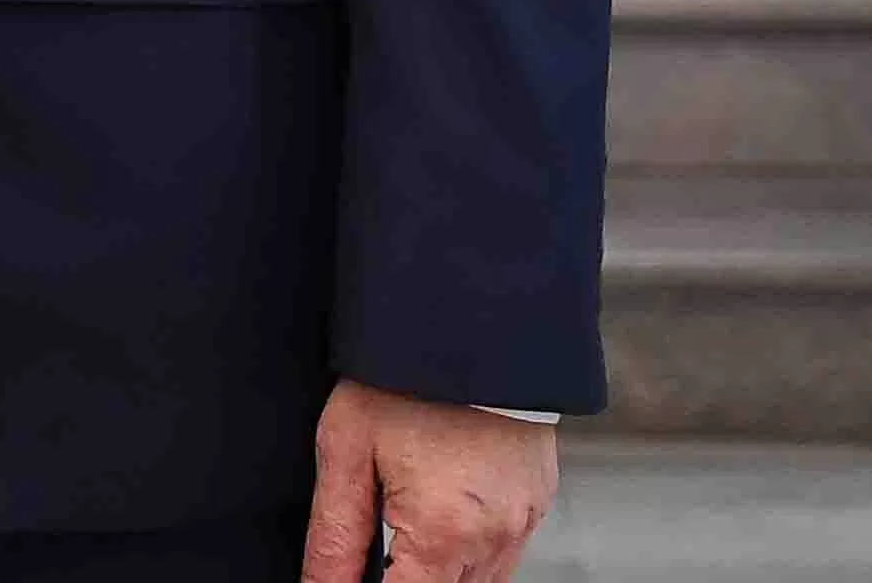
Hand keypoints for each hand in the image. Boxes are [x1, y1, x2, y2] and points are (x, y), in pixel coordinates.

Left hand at [302, 383, 552, 582]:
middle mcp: (494, 537)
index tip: (356, 576)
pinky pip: (503, 552)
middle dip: (407, 578)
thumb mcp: (347, 449)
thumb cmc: (407, 372)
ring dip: (439, 570)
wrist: (470, 316)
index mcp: (444, 532)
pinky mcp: (537, 501)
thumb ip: (334, 537)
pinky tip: (441, 512)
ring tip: (405, 521)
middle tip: (378, 539)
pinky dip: (470, 548)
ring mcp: (523, 521)